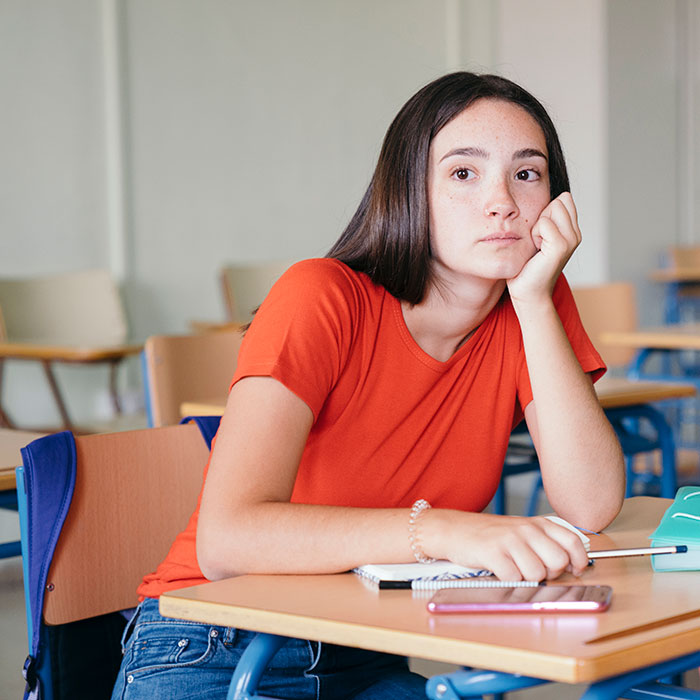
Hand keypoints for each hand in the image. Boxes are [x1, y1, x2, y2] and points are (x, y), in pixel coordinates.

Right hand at [437, 511, 589, 580]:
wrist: (455, 529)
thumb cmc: (490, 534)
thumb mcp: (521, 531)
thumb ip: (546, 543)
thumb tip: (572, 565)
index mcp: (538, 523)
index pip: (573, 542)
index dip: (579, 561)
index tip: (574, 570)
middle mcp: (526, 529)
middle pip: (558, 561)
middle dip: (550, 574)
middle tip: (534, 570)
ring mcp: (510, 540)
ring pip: (538, 574)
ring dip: (527, 578)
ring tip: (514, 568)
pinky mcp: (494, 552)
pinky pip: (514, 578)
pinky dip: (509, 580)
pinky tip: (500, 570)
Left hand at [506, 192, 581, 304]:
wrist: (527, 292)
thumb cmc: (527, 267)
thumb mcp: (536, 237)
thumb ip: (544, 219)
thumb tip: (550, 198)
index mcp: (571, 231)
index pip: (563, 199)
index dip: (545, 212)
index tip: (539, 235)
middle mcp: (575, 234)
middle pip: (558, 201)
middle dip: (541, 217)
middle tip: (537, 242)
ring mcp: (571, 240)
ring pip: (553, 208)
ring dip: (537, 226)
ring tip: (537, 246)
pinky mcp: (561, 246)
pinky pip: (544, 223)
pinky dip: (535, 234)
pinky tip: (536, 250)